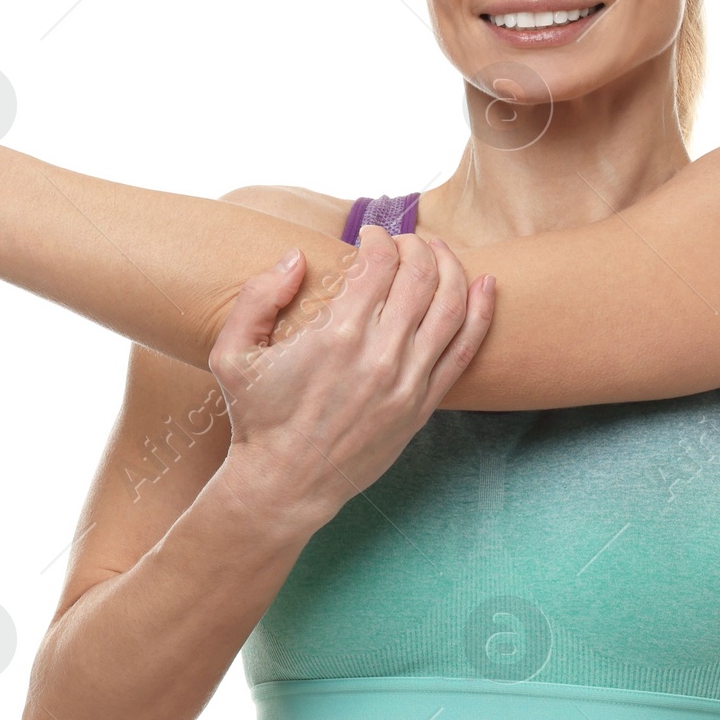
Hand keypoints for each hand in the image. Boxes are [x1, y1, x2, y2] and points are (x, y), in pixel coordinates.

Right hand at [208, 224, 494, 529]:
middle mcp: (380, 354)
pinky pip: (465, 349)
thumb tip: (296, 258)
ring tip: (438, 251)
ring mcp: (408, 382)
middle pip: (420, 275)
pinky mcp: (423, 405)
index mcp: (336, 335)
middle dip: (416, 244)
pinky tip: (487, 284)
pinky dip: (482, 311)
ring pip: (451, 304)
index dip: (377, 236)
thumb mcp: (232, 354)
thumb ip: (258, 297)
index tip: (368, 234)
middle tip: (404, 240)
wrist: (285, 485)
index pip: (378, 262)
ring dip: (451, 266)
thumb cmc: (257, 418)